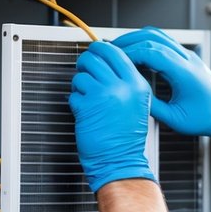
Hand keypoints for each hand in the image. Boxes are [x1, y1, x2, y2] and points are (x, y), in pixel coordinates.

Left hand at [68, 41, 156, 192]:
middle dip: (86, 62)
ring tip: (87, 98)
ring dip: (79, 85)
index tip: (95, 54)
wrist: (120, 161)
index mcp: (137, 84)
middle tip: (85, 71)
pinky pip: (73, 94)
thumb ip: (125, 80)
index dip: (100, 50)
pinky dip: (75, 102)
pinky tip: (85, 113)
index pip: (115, 51)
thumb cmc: (126, 137)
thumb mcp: (137, 103)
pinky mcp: (87, 107)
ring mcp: (104, 95)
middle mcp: (122, 86)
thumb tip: (105, 58)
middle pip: (95, 56)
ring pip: (81, 74)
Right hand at [113, 27, 210, 143]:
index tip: (114, 61)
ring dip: (135, 38)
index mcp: (186, 73)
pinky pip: (162, 40)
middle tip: (109, 52)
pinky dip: (144, 40)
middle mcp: (187, 59)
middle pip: (153, 38)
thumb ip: (154, 108)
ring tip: (117, 49)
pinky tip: (133, 50)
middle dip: (128, 42)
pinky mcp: (184, 56)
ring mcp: (187, 55)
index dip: (131, 54)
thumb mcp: (177, 119)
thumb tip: (132, 97)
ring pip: (157, 34)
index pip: (154, 53)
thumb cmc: (206, 118)